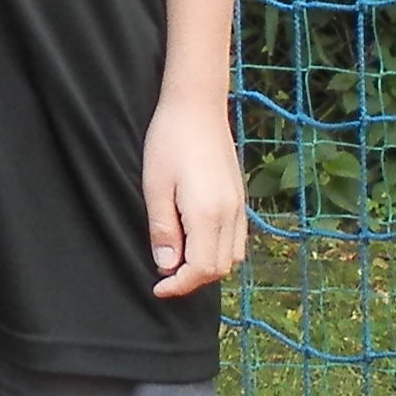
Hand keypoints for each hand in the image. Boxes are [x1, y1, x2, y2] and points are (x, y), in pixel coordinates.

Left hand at [142, 94, 249, 294]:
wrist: (196, 107)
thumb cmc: (169, 142)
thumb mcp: (155, 187)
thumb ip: (163, 229)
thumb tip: (166, 266)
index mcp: (208, 214)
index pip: (202, 268)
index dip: (180, 285)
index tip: (158, 288)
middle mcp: (230, 214)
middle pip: (220, 267)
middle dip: (193, 279)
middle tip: (164, 277)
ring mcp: (240, 205)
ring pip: (233, 256)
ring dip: (208, 267)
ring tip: (178, 263)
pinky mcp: (240, 197)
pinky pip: (238, 238)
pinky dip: (220, 251)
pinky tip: (197, 243)